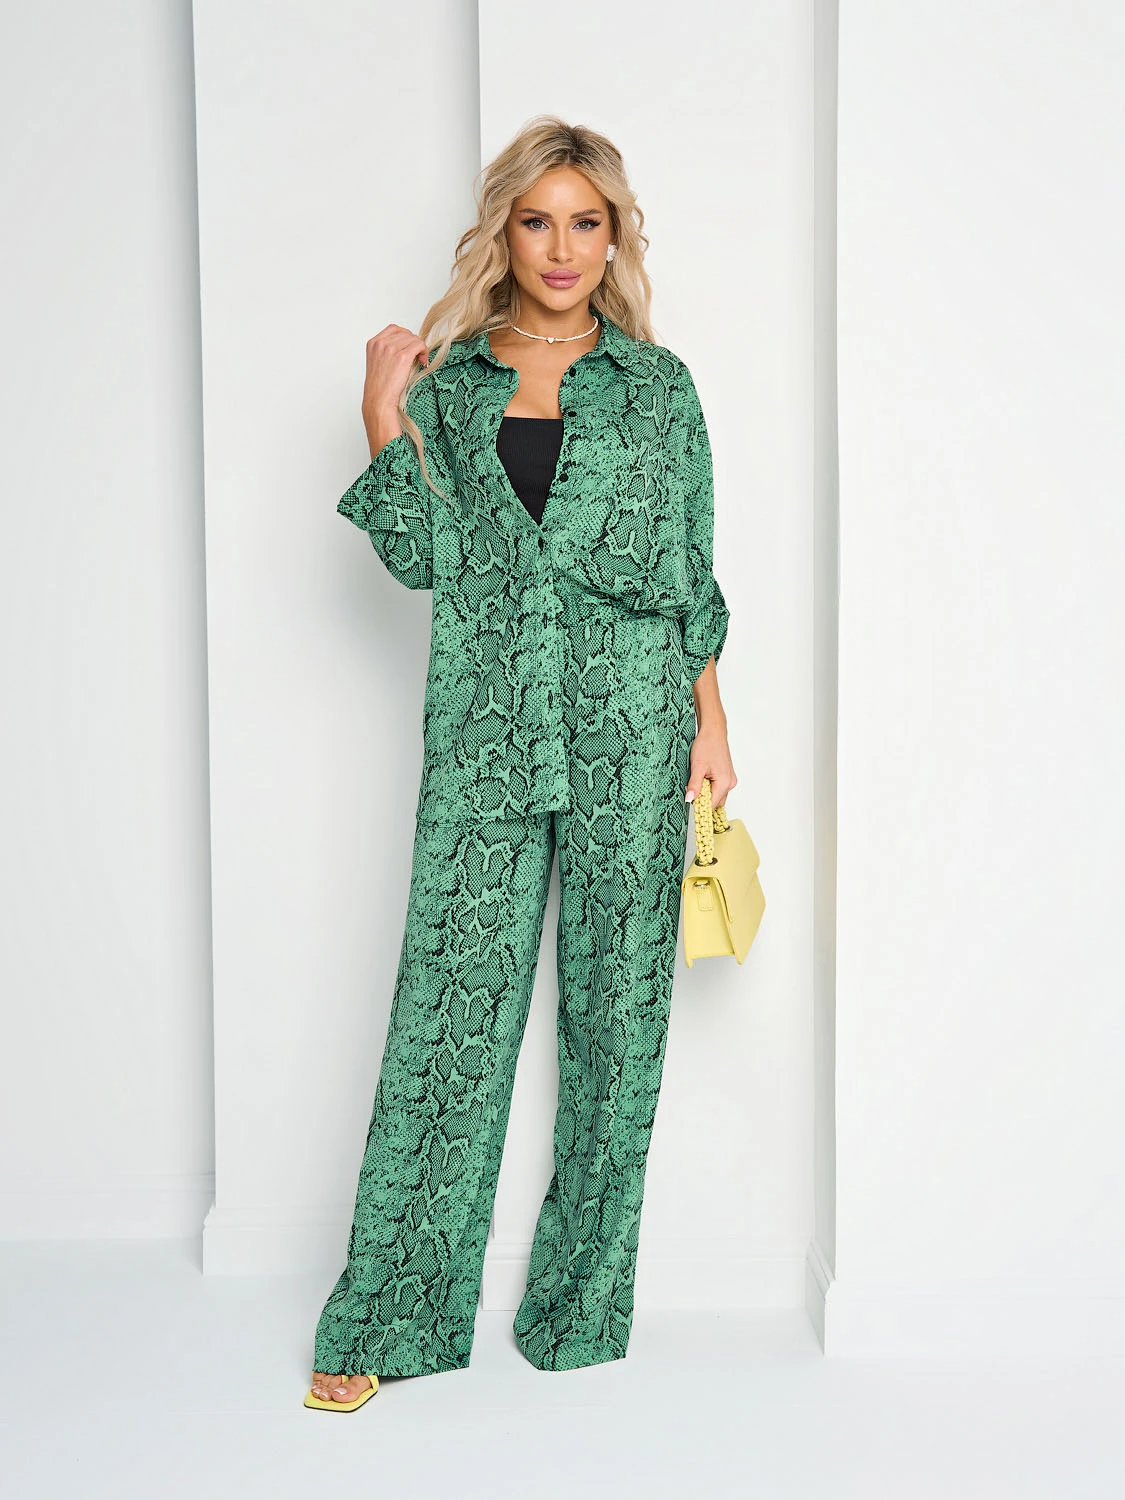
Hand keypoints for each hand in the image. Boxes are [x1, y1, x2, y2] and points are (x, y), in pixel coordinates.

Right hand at [361, 324, 430, 456]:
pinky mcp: (402, 356)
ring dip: (420, 348)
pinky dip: (424, 351)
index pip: (394, 329)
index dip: (405, 336)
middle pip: (406, 333)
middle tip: (417, 357)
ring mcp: (391, 348)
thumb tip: (409, 346)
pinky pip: (419, 344)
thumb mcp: (379, 363)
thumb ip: (389, 351)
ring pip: (414, 338)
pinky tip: (423, 361)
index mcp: (373, 343)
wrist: (379, 400)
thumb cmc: (380, 387)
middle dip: (414, 344)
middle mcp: (381, 343)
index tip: (409, 347)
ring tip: (419, 361)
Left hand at [685, 721, 736, 811]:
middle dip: (703, 799)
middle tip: (692, 789)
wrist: (713, 731)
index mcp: (724, 782)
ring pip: (716, 795)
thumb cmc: (707, 744)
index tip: (690, 803)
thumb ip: (694, 785)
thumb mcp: (697, 766)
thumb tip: (689, 799)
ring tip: (697, 780)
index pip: (712, 805)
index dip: (700, 806)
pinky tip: (702, 777)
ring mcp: (729, 779)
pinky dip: (709, 787)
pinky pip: (718, 788)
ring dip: (706, 793)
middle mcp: (730, 783)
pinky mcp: (726, 776)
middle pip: (715, 802)